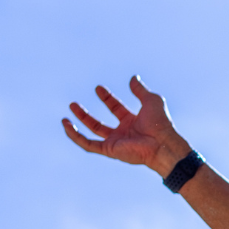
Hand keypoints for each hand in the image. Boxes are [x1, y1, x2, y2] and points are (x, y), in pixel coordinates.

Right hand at [62, 76, 187, 175]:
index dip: (107, 98)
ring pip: (92, 133)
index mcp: (133, 121)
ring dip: (80, 123)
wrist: (161, 142)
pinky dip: (76, 136)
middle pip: (100, 124)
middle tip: (74, 103)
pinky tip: (66, 125)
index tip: (98, 88)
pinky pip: (88, 144)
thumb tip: (133, 78)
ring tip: (67, 113)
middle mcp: (123, 132)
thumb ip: (140, 90)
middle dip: (86, 115)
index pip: (115, 108)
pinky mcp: (110, 150)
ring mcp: (116, 141)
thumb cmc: (160, 123)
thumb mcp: (151, 100)